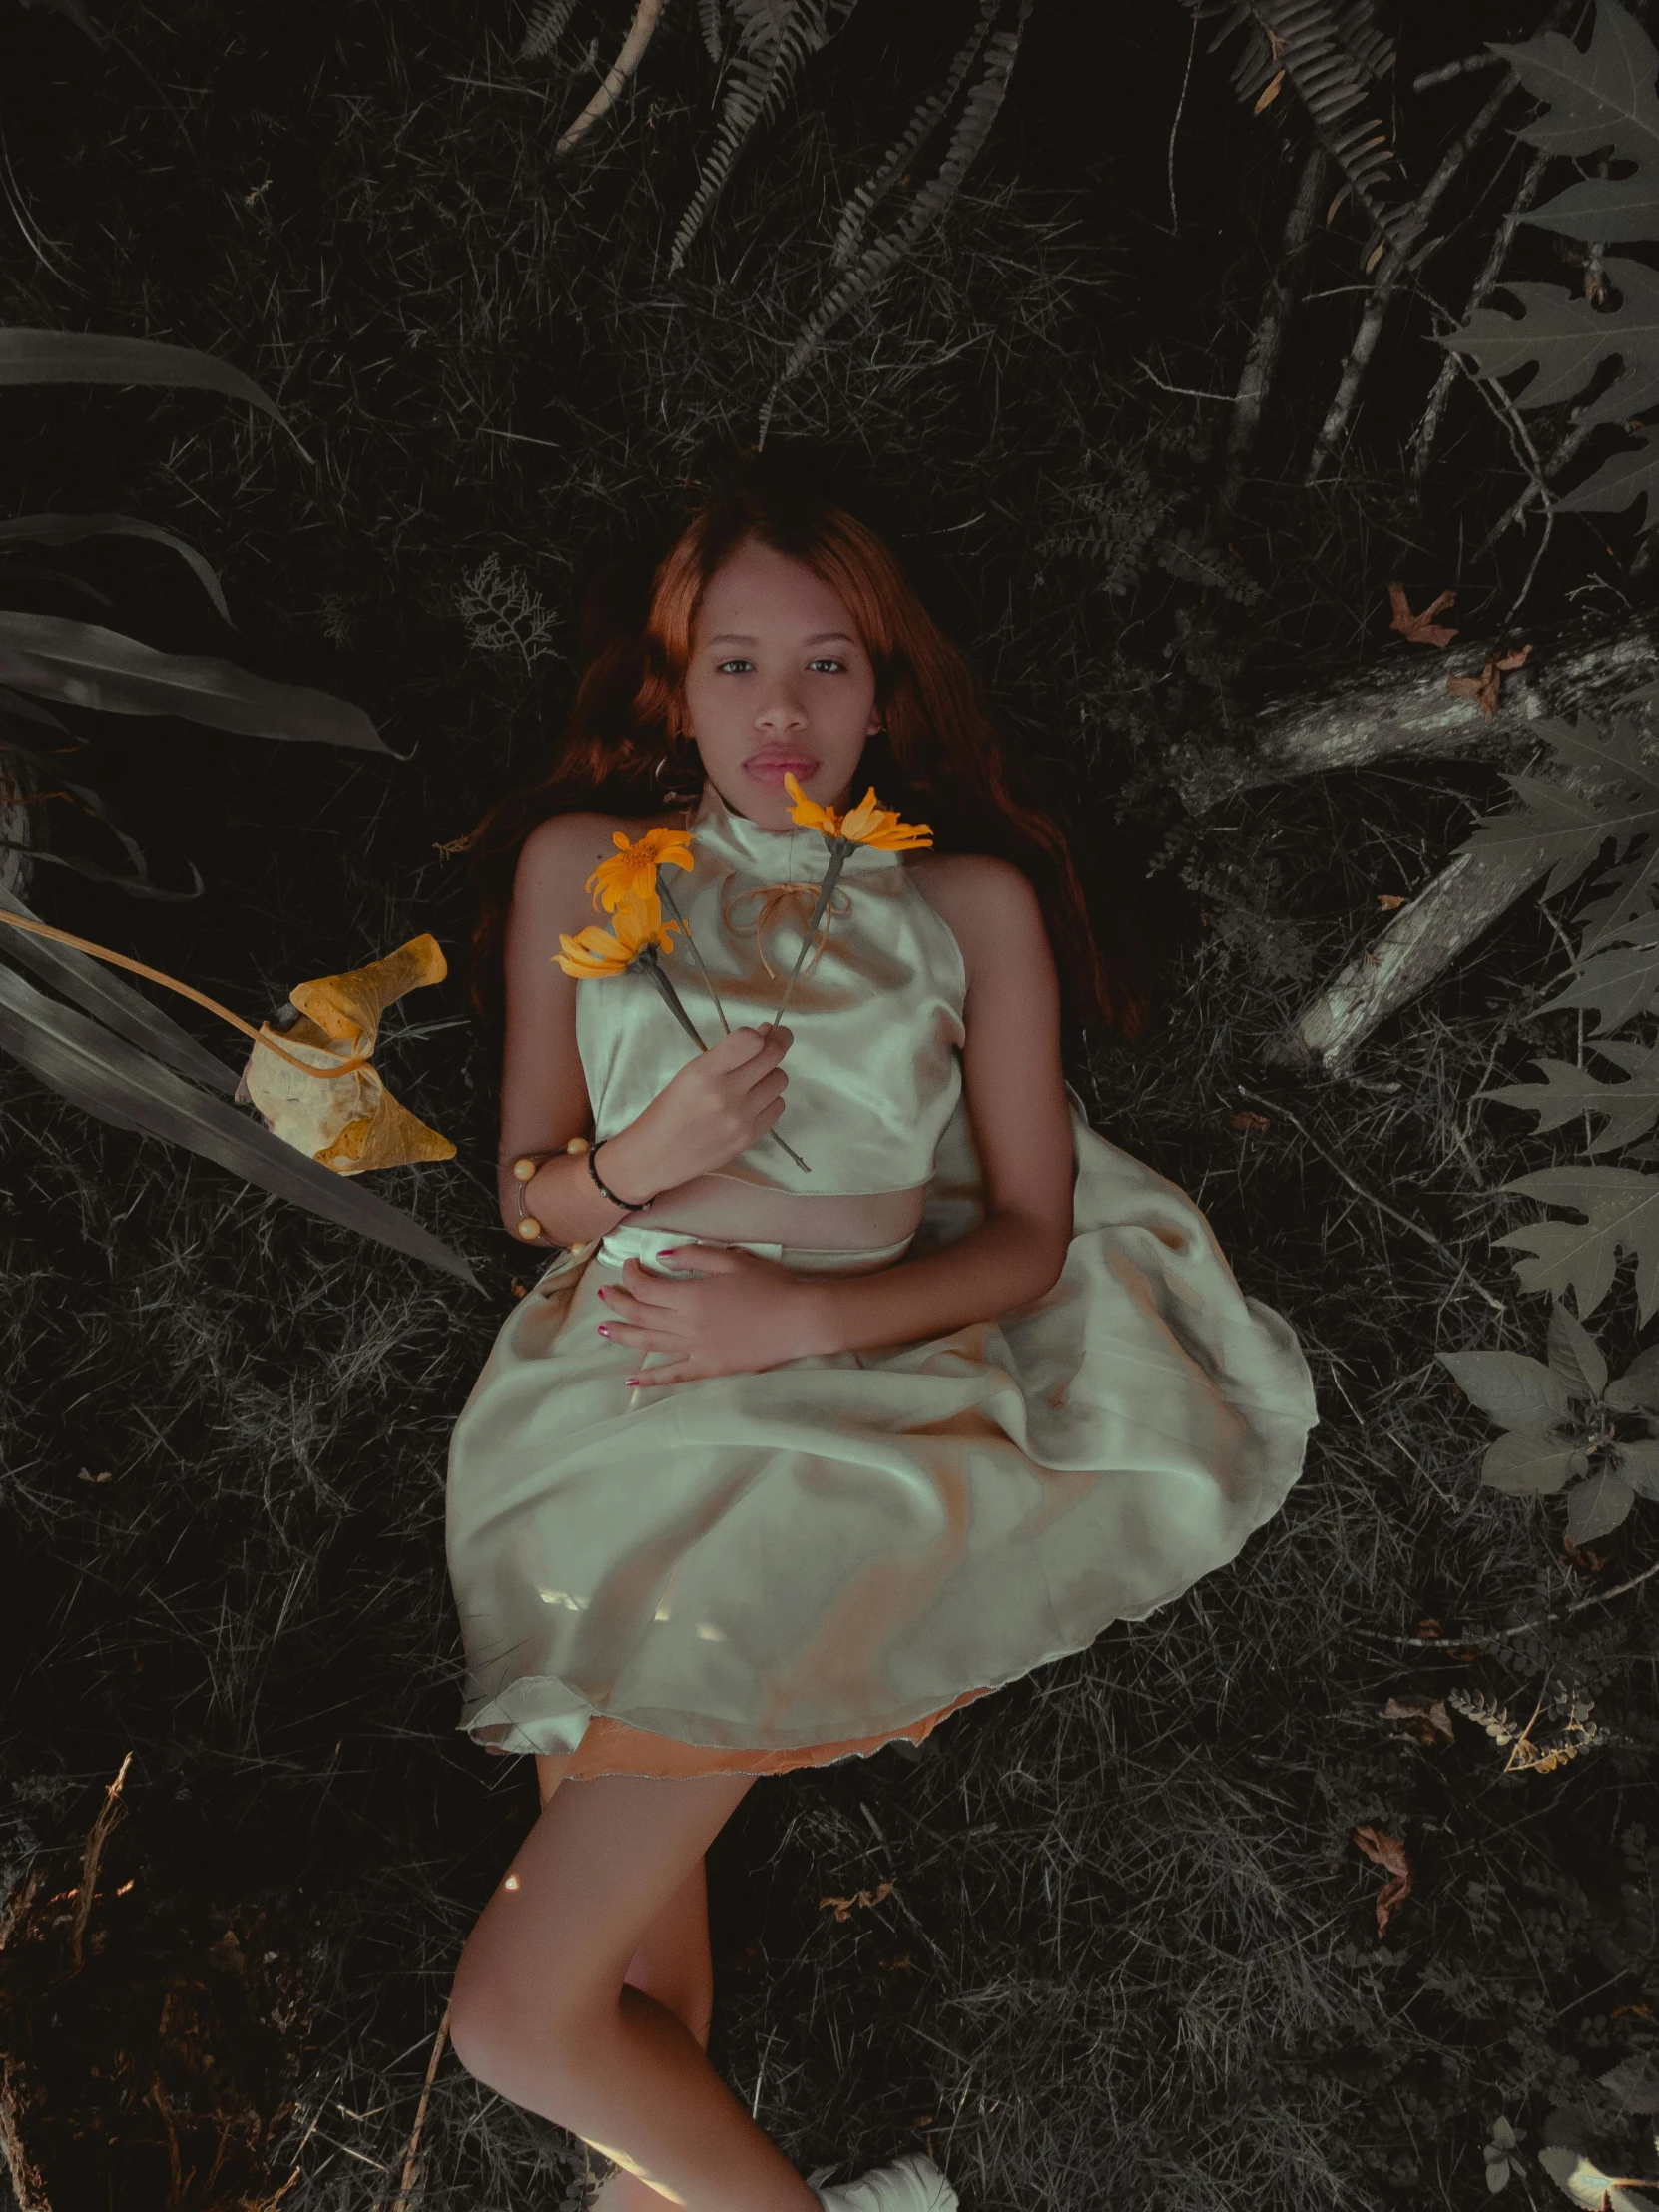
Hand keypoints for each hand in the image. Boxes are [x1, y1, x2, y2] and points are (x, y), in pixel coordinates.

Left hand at [594, 1246, 827, 1386]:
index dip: (630, 1275)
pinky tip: (631, 1381)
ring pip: (648, 1343)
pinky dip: (650, 1380)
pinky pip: (674, 1376)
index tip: (631, 1265)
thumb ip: (694, 1255)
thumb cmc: (770, 1285)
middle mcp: (686, 1324)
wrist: (799, 1319)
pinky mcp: (709, 1368)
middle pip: (640, 1314)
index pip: (645, 1287)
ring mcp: (696, 1349)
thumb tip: (662, 1257)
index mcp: (690, 1295)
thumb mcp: (731, 1259)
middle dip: (617, 1302)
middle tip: (604, 1294)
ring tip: (602, 1329)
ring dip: (622, 1335)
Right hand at [600, 1025, 792, 1197]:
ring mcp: (740, 1118)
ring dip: (771, 1073)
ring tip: (755, 1077)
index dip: (760, 1033)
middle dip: (778, 1043)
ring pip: (780, 1080)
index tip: (761, 1032)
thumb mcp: (688, 1073)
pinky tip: (754, 1100)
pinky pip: (777, 1106)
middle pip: (773, 1057)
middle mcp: (725, 1094)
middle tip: (775, 1039)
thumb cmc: (669, 1111)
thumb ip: (725, 1055)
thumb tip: (763, 1036)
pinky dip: (770, 1099)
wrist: (657, 1156)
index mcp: (704, 1072)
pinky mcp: (749, 1137)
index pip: (750, 1041)